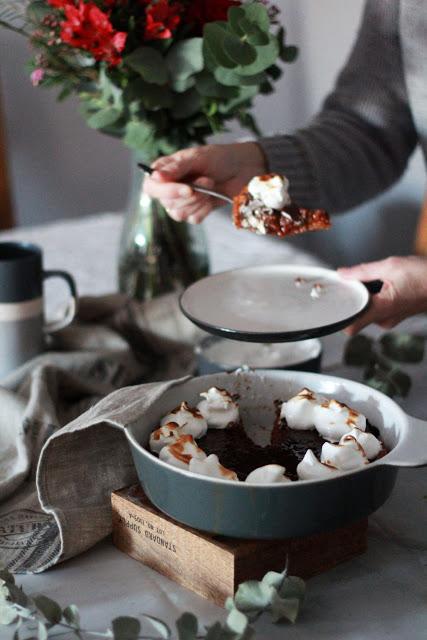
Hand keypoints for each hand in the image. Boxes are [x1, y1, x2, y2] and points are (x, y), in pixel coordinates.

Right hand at [144, 142, 266, 222]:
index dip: (166, 191)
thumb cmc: (217, 158)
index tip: (187, 189)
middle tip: (206, 180)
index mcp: (164, 172)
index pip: (151, 187)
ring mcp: (181, 203)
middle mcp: (169, 189)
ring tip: (210, 185)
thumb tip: (155, 176)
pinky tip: (212, 198)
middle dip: (190, 195)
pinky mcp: (195, 212)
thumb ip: (176, 167)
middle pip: (167, 203)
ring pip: (179, 214)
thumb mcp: (196, 157)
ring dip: (199, 201)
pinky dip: (205, 209)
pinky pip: (194, 218)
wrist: (241, 168)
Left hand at [338, 256, 426, 334]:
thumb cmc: (425, 275)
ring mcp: (391, 319)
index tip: (333, 304)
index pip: (352, 325)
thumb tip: (343, 274)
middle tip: (355, 285)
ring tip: (376, 283)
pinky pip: (378, 310)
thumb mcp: (390, 267)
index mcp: (382, 309)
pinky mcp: (396, 316)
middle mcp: (386, 319)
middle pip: (357, 316)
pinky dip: (376, 299)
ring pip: (367, 312)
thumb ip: (362, 272)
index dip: (340, 317)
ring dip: (366, 299)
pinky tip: (384, 286)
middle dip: (354, 301)